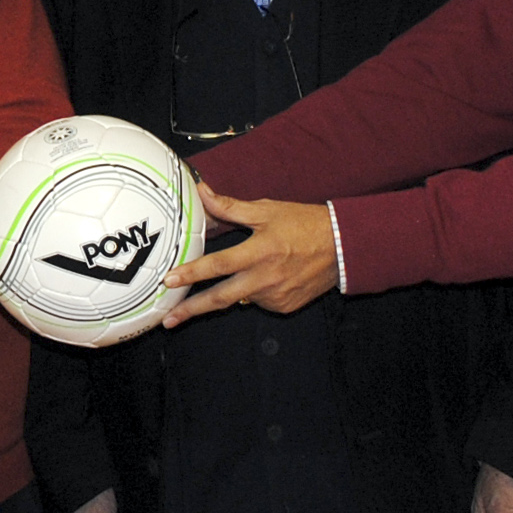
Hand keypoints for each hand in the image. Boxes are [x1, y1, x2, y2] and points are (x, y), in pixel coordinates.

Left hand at [159, 184, 339, 327]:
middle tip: (169, 319)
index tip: (169, 279)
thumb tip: (203, 193)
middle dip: (191, 310)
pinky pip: (260, 301)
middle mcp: (265, 278)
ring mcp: (275, 296)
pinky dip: (255, 291)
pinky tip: (269, 276)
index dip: (191, 272)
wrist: (343, 247)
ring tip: (253, 269)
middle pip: (220, 298)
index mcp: (260, 251)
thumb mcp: (268, 210)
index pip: (218, 265)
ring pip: (241, 297)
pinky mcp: (284, 307)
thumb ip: (231, 207)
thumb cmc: (305, 224)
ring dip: (235, 288)